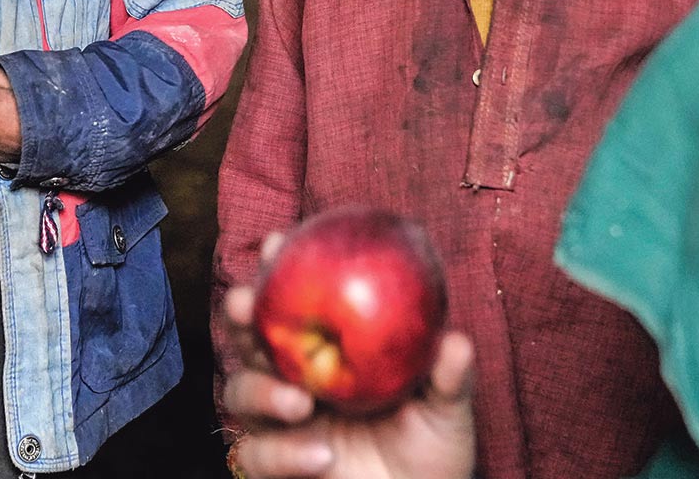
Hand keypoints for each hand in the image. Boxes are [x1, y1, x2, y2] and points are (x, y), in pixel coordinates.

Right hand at [222, 237, 476, 478]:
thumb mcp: (445, 413)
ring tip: (301, 404)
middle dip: (240, 313)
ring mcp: (278, 422)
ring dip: (263, 391)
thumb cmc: (431, 453)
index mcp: (327, 351)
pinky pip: (257, 454)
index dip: (277, 269)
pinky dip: (283, 454)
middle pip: (249, 336)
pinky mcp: (274, 464)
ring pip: (240, 391)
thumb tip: (458, 341)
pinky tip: (321, 455)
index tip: (279, 242)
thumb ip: (448, 380)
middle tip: (246, 303)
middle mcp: (295, 378)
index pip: (293, 302)